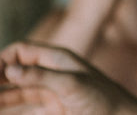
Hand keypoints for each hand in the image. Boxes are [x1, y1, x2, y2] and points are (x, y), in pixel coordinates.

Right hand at [0, 41, 136, 114]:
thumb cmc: (102, 98)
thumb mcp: (71, 84)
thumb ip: (41, 76)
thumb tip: (9, 69)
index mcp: (57, 59)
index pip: (20, 51)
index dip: (1, 60)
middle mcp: (52, 73)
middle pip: (14, 73)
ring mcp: (51, 93)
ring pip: (17, 93)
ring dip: (2, 98)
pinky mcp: (54, 111)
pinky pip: (27, 111)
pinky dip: (12, 112)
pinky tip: (4, 113)